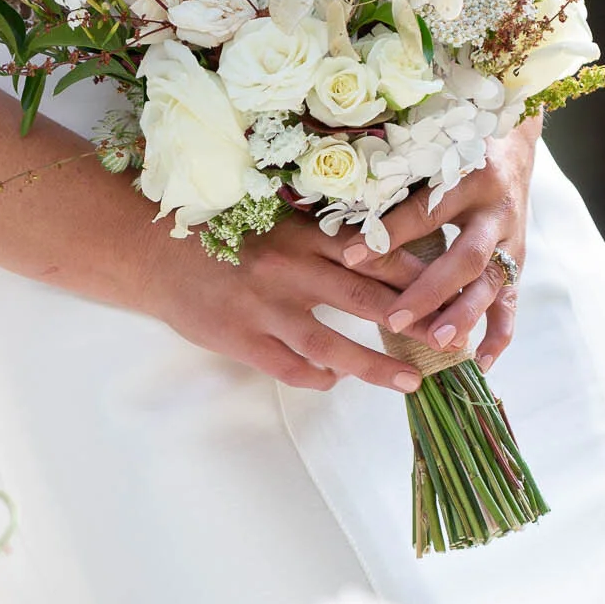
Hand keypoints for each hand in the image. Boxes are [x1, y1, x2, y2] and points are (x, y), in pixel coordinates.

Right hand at [139, 210, 426, 392]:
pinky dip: (319, 377)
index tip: (454, 290)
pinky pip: (291, 367)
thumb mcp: (274, 221)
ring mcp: (265, 308)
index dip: (419, 275)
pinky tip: (335, 379)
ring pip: (334, 344)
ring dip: (377, 366)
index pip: (376, 254)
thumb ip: (321, 237)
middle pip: (367, 300)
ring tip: (411, 382)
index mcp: (304, 233)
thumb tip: (379, 254)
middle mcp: (291, 269)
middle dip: (414, 324)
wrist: (150, 249)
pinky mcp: (240, 339)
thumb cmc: (218, 232)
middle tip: (451, 342)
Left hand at [344, 121, 537, 369]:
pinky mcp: (518, 261)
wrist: (510, 146)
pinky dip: (498, 334)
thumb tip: (340, 213)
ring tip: (439, 343)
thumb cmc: (451, 149)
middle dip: (430, 290)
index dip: (389, 234)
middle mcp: (495, 209)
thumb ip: (394, 183)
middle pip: (465, 256)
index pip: (424, 210)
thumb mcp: (425, 155)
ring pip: (492, 284)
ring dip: (465, 316)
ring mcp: (511, 238)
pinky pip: (511, 302)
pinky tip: (480, 363)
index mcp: (468, 174)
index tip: (349, 257)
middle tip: (394, 319)